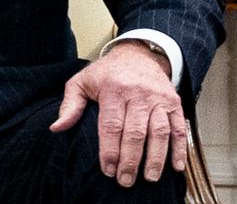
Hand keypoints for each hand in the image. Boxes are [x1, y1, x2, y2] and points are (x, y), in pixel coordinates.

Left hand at [50, 40, 186, 186]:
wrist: (138, 55)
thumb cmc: (106, 73)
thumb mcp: (82, 82)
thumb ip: (70, 106)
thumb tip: (56, 128)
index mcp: (113, 90)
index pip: (111, 125)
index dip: (110, 150)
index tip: (107, 170)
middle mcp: (138, 94)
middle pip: (135, 132)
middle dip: (130, 160)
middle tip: (125, 181)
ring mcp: (158, 98)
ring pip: (159, 132)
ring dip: (155, 158)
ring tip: (149, 178)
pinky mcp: (174, 103)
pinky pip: (178, 128)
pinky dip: (180, 148)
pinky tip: (176, 167)